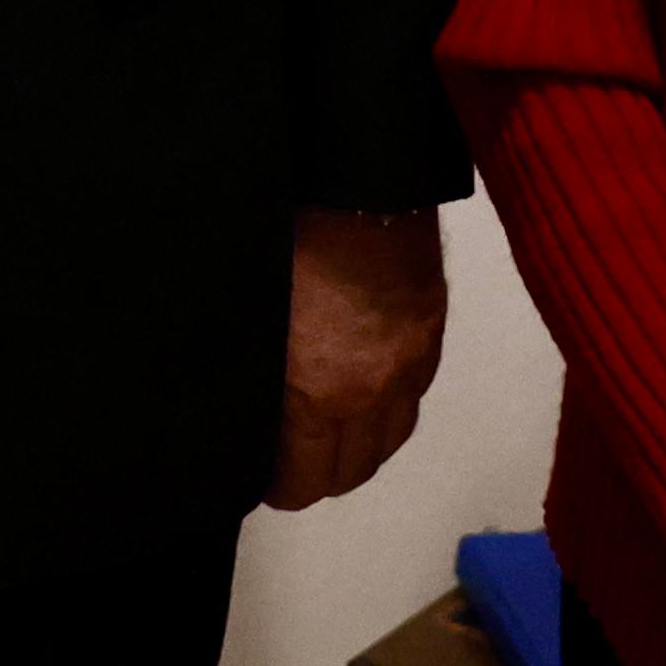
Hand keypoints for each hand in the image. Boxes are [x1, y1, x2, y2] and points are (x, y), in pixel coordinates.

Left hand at [265, 205, 445, 507]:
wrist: (360, 177)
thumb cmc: (291, 232)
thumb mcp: (252, 305)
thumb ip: (249, 365)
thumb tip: (237, 392)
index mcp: (317, 389)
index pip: (303, 478)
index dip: (279, 488)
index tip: (261, 480)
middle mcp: (370, 390)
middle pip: (350, 471)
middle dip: (316, 478)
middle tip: (288, 464)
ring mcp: (406, 364)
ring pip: (387, 442)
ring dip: (356, 450)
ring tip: (327, 439)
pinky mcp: (429, 334)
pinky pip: (412, 399)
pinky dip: (387, 410)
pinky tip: (364, 396)